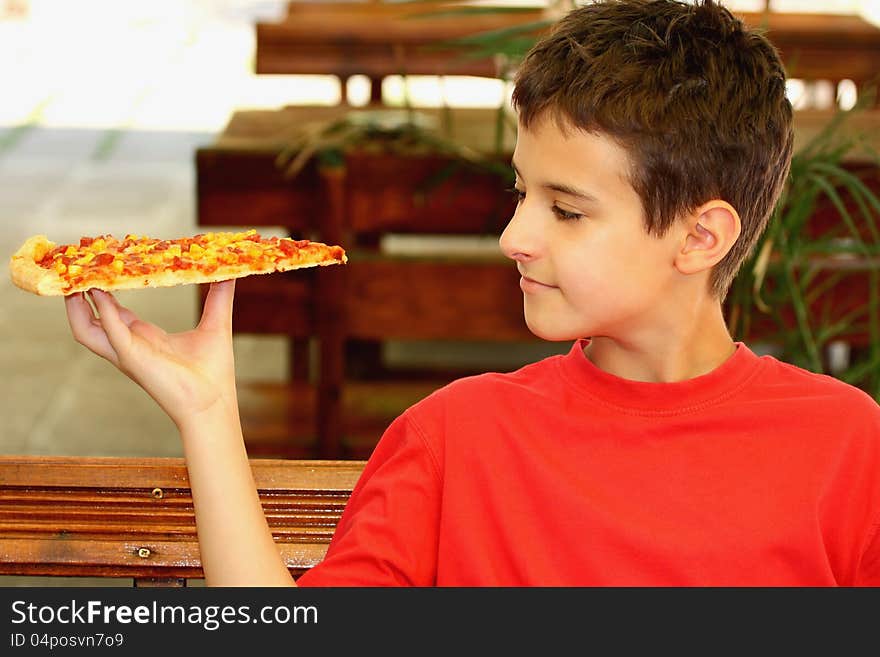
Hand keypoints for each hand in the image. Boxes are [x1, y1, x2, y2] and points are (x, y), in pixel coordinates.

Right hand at [65, 280, 237, 427]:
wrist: (214, 402)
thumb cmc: (214, 371)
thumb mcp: (216, 324)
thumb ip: (219, 296)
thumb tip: (230, 271)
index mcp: (145, 338)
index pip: (113, 310)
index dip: (105, 288)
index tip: (103, 264)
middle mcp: (130, 344)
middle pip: (90, 318)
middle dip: (79, 294)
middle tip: (75, 268)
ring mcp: (127, 353)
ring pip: (85, 329)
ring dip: (75, 306)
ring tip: (72, 280)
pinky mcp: (132, 358)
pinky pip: (110, 332)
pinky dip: (103, 312)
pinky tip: (100, 292)